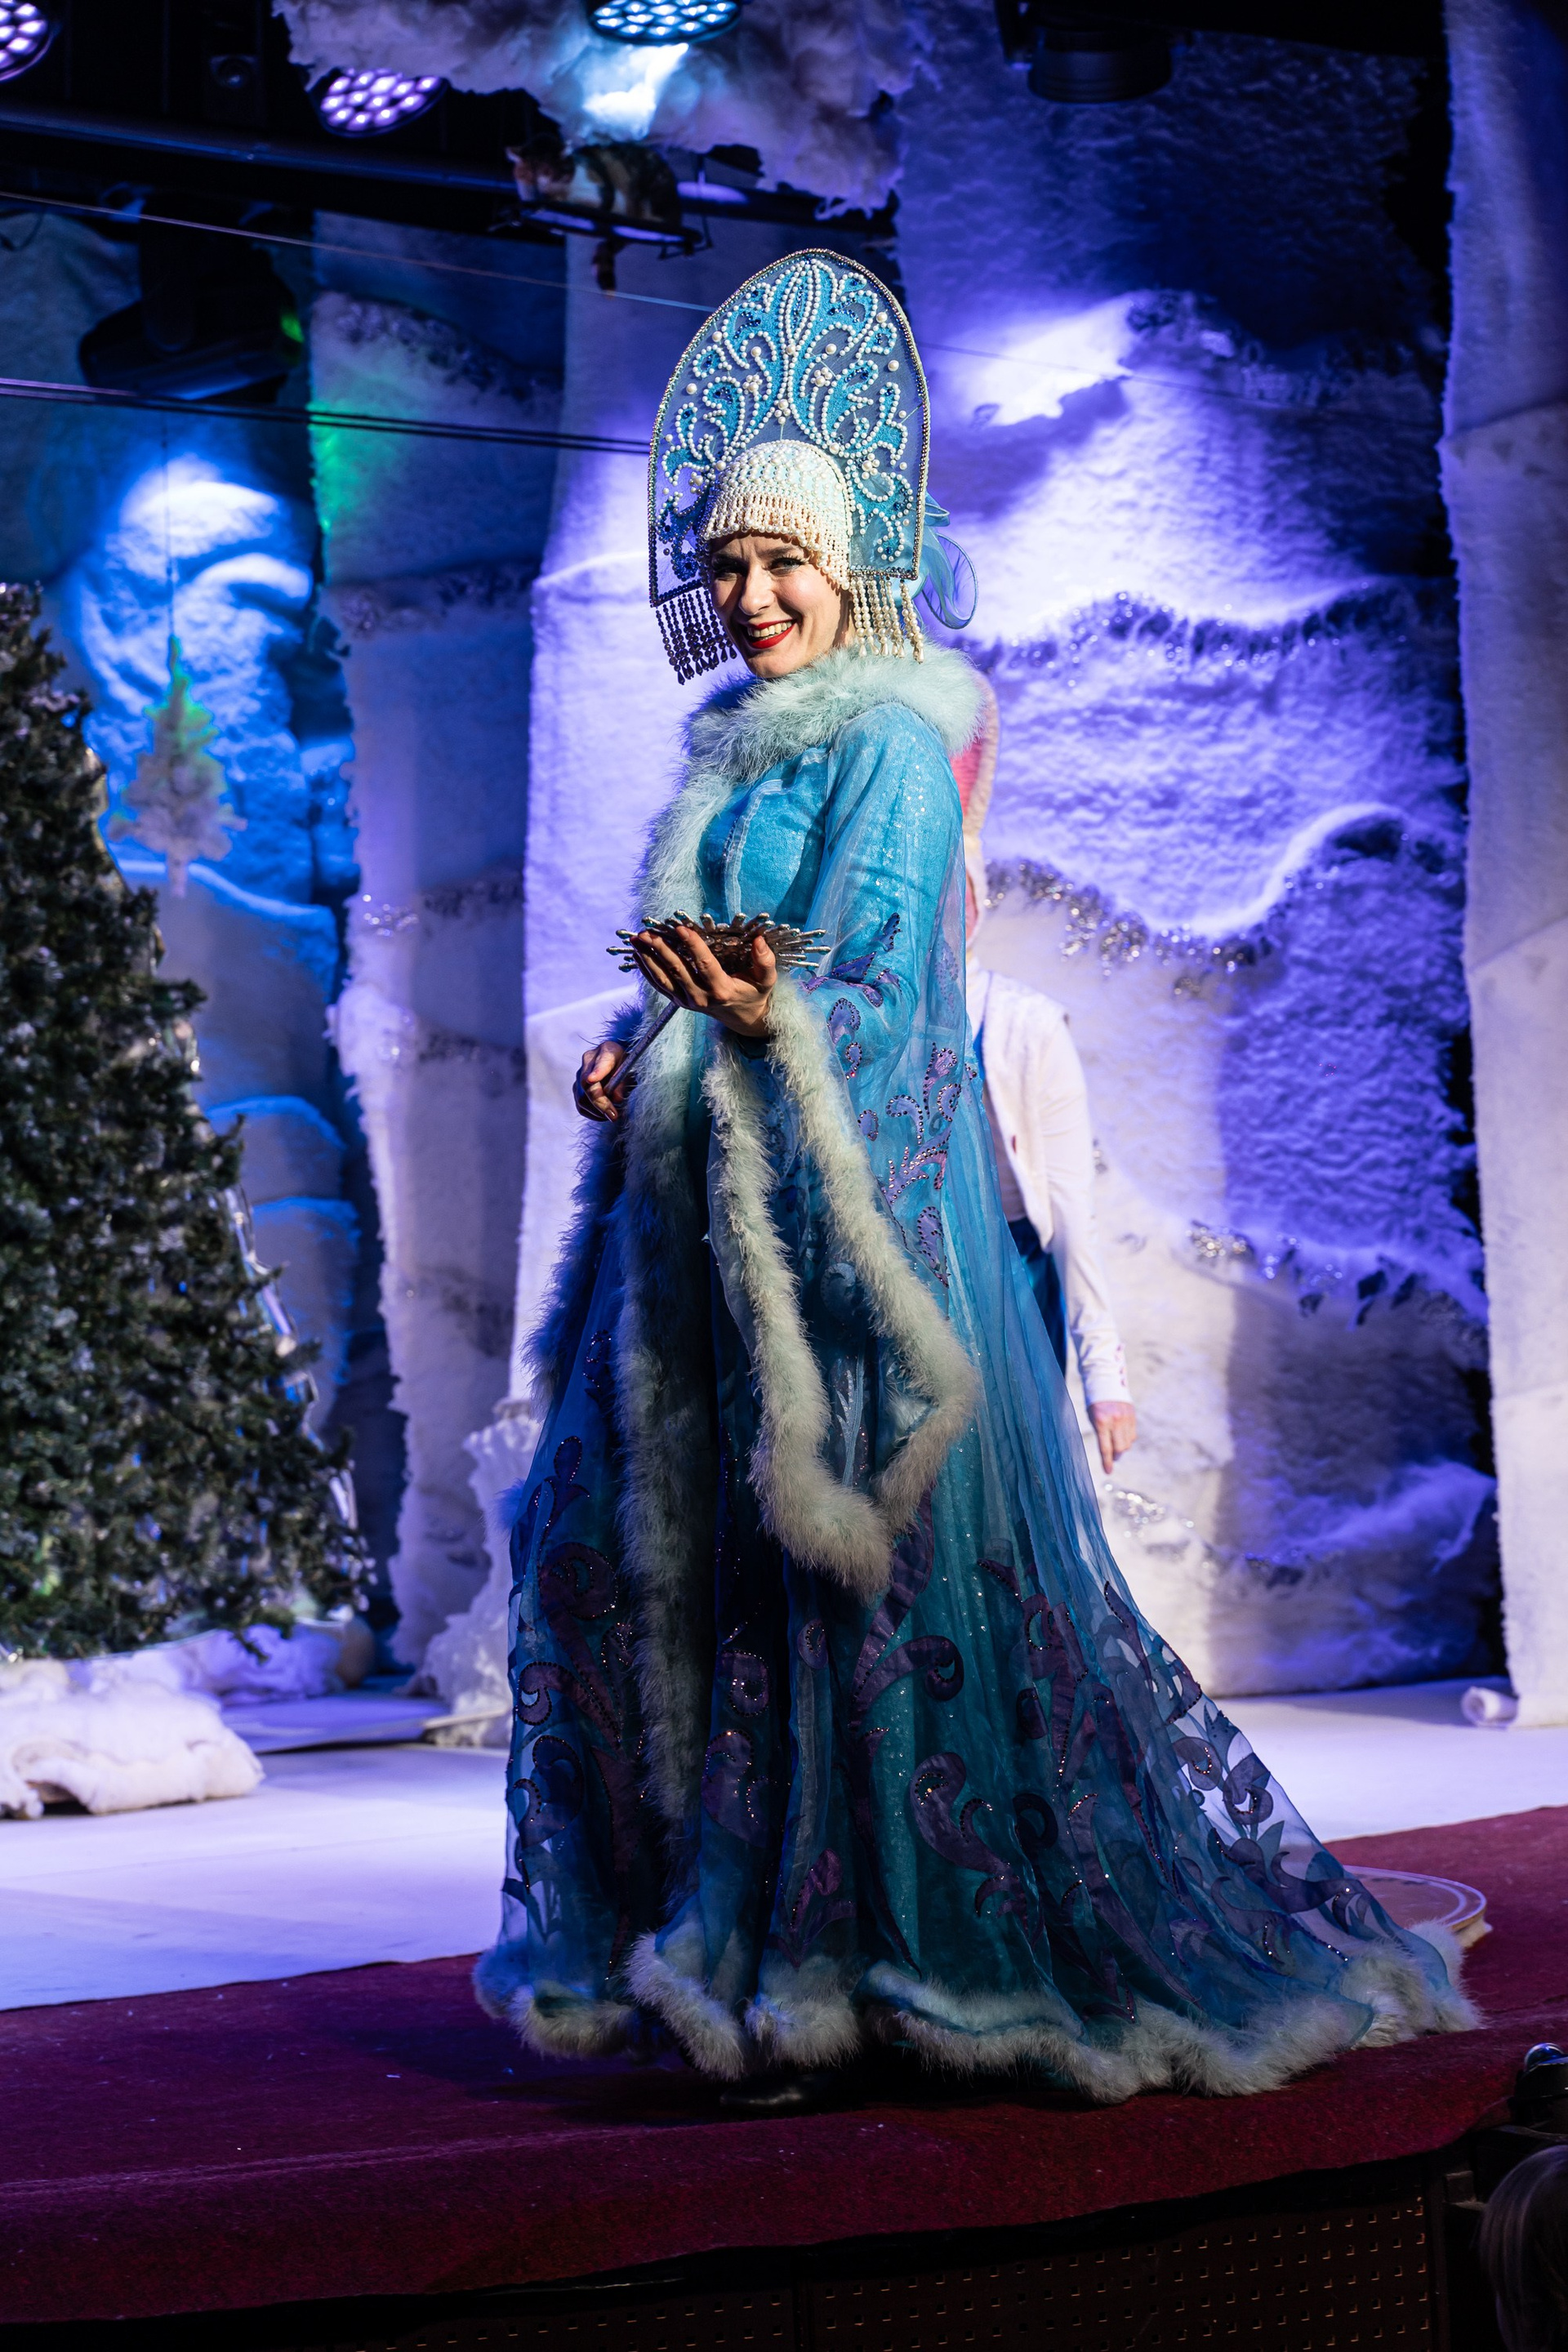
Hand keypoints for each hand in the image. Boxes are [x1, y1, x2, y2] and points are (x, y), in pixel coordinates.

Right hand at [574, 1039, 630, 1122]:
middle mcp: (589, 1060)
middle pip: (587, 1084)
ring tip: (612, 1115)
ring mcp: (580, 1074)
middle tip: (614, 1116)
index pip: (601, 1061)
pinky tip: (604, 1115)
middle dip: (600, 1103)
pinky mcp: (577, 1087)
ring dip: (597, 1111)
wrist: (622, 1064)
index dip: (597, 1071)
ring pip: (582, 1098)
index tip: (592, 1079)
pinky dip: (592, 1114)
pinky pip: (581, 1106)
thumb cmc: (629, 1067)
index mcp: (607, 1050)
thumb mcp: (632, 1072)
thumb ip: (624, 1083)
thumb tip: (616, 1099)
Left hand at [626, 921, 776, 1040]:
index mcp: (721, 990)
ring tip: (636, 939)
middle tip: (648, 931)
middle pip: (677, 969)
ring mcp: (687, 1001)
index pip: (704, 964)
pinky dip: (646, 970)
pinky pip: (658, 985)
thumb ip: (765, 960)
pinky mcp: (678, 1002)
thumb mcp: (766, 979)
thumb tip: (759, 939)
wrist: (743, 1018)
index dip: (691, 944)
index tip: (680, 927)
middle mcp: (701, 997)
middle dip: (660, 948)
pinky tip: (637, 954)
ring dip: (647, 957)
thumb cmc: (754, 993)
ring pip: (663, 977)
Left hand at [1090, 1401, 1136, 1475]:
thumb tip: (1109, 1451)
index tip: (1108, 1471)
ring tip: (1116, 1445)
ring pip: (1128, 1442)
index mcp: (1101, 1422)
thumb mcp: (1092, 1418)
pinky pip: (1132, 1434)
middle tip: (1113, 1458)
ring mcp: (1125, 1418)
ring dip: (1122, 1448)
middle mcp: (1115, 1421)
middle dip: (1116, 1456)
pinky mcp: (1132, 1415)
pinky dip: (1128, 1439)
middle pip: (1120, 1448)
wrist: (1105, 1381)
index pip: (1105, 1448)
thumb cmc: (1094, 1403)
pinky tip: (1121, 1436)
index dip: (1107, 1462)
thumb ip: (1100, 1433)